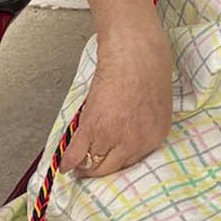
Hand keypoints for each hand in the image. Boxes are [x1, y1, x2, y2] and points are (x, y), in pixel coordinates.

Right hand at [61, 21, 172, 178]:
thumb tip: (129, 134)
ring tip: (78, 165)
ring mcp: (114, 138)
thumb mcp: (156, 104)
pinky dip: (68, 161)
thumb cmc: (151, 67)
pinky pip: (76, 155)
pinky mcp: (94, 128)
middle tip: (89, 167)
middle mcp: (137, 143)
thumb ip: (144, 125)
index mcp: (156, 136)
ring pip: (93, 165)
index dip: (118, 162)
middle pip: (112, 169)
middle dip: (99, 169)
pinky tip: (64, 164)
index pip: (134, 163)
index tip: (109, 164)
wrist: (136, 51)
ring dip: (83, 165)